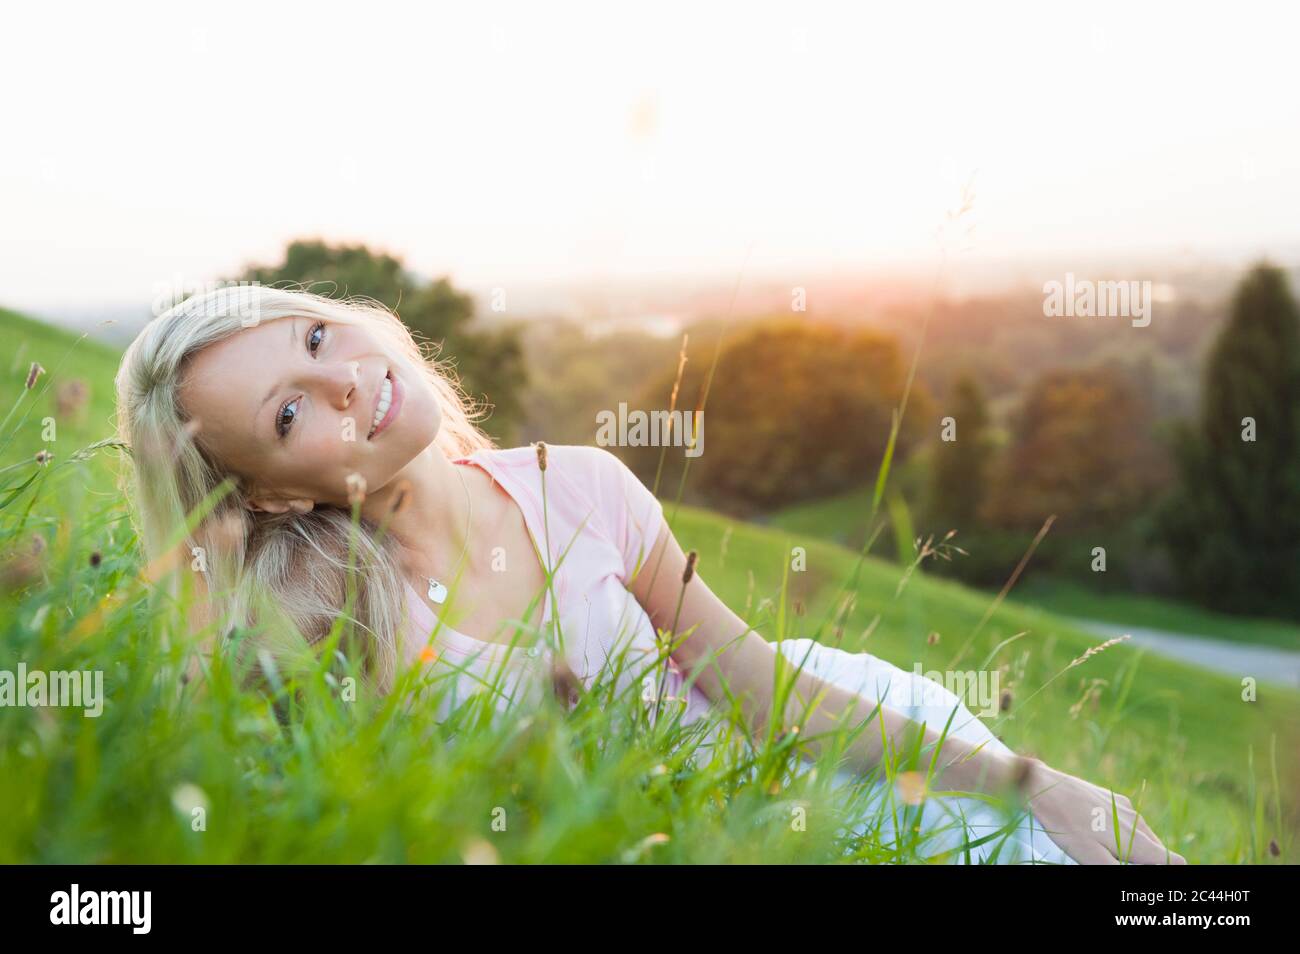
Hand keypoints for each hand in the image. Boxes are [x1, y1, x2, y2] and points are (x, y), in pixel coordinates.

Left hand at [1019, 758, 1186, 864]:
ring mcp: (1126, 808)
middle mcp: (1137, 822)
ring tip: (1109, 853)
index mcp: (1138, 839)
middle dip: (1149, 863)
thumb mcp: (1091, 858)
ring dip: (1135, 849)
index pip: (1174, 861)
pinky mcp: (1113, 799)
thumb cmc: (1066, 825)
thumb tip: (1139, 877)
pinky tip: (1098, 833)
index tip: (1152, 874)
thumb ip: (1118, 872)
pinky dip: (1122, 833)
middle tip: (1123, 864)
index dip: (1171, 872)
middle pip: (1158, 851)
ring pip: (1142, 836)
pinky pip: (1126, 822)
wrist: (1044, 787)